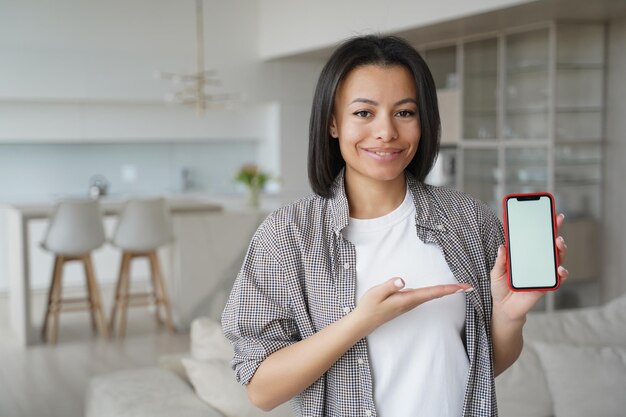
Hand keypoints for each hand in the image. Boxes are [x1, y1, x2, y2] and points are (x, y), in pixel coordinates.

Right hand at [353, 277, 472, 334]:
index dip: (448, 289)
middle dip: (451, 290)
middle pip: (435, 295)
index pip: (431, 293)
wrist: (363, 323)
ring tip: (457, 287)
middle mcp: (410, 303)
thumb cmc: (369, 307)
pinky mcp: (404, 303)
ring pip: (430, 296)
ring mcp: (408, 304)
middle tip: (468, 287)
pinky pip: (424, 297)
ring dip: (444, 291)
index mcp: (406, 299)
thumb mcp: (376, 293)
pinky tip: (438, 291)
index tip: (462, 288)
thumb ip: (389, 286)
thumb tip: (402, 280)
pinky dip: (434, 293)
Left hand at [490, 213, 568, 321]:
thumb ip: (500, 261)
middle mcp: (536, 261)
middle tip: (557, 221)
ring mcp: (542, 272)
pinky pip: (557, 277)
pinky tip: (560, 269)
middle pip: (548, 244)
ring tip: (558, 242)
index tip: (546, 213)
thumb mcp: (496, 272)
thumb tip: (502, 246)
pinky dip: (560, 272)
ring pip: (556, 258)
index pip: (534, 238)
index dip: (540, 226)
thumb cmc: (501, 288)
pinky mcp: (546, 284)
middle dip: (555, 231)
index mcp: (524, 255)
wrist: (504, 308)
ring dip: (560, 249)